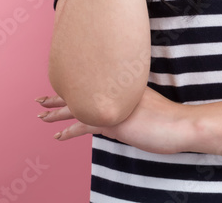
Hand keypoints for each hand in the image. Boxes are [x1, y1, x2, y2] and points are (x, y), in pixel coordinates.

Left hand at [34, 88, 194, 154]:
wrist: (180, 124)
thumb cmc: (169, 118)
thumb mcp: (146, 108)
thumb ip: (129, 108)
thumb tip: (119, 118)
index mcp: (121, 89)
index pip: (92, 86)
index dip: (75, 87)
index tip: (61, 87)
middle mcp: (113, 94)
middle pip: (80, 92)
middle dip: (58, 97)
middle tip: (40, 99)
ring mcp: (112, 107)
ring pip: (77, 107)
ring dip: (57, 113)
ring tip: (41, 116)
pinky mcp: (112, 122)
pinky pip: (84, 126)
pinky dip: (70, 131)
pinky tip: (59, 136)